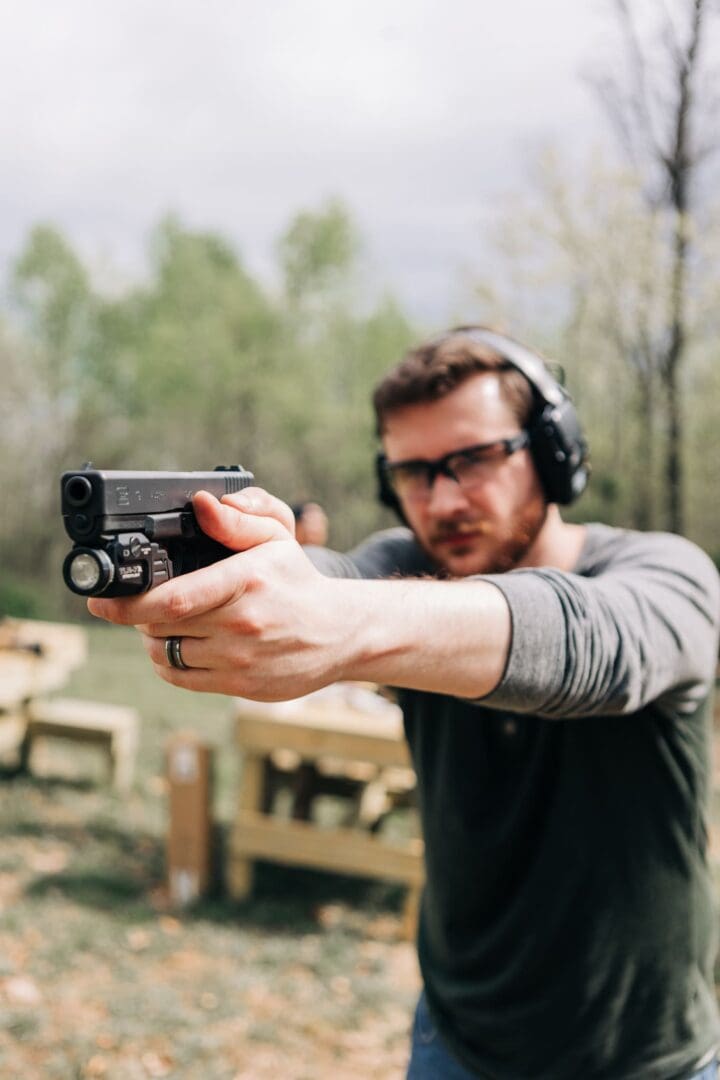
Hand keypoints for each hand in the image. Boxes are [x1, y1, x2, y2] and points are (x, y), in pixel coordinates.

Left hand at [87, 488, 349, 699]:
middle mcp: (241, 624)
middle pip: (161, 626)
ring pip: (167, 654)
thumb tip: (199, 503)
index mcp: (245, 581)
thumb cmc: (299, 583)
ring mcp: (241, 659)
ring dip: (153, 639)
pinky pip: (183, 678)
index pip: (172, 599)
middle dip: (140, 614)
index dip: (126, 603)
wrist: (340, 633)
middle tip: (144, 602)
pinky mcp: (242, 686)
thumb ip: (235, 521)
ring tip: (164, 623)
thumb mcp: (275, 540)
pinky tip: (180, 645)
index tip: (100, 600)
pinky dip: (169, 663)